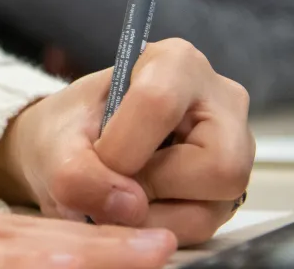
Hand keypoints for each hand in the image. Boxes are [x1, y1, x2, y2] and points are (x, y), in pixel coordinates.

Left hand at [0, 39, 253, 245]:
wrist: (72, 149)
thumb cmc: (71, 130)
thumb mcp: (57, 142)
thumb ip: (78, 173)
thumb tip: (130, 209)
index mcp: (177, 63)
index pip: (159, 102)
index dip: (120, 146)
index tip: (95, 157)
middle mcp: (222, 105)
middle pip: (217, 165)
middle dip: (152, 186)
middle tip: (114, 179)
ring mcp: (236, 153)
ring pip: (209, 208)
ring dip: (148, 216)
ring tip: (118, 193)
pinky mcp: (227, 195)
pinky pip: (199, 230)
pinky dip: (154, 227)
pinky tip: (135, 204)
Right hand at [0, 110, 176, 267]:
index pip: (3, 241)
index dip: (70, 247)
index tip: (125, 252)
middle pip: (20, 239)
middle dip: (99, 249)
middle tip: (171, 249)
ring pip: (1, 248)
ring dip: (76, 255)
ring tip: (147, 255)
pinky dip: (2, 268)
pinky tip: (48, 267)